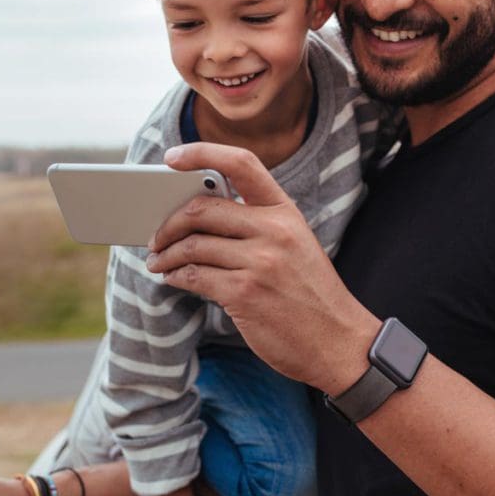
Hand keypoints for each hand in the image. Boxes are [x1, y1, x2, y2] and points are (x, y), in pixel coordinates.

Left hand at [147, 144, 379, 395]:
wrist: (338, 342)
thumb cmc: (310, 294)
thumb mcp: (294, 245)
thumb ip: (257, 225)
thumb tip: (199, 216)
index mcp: (286, 212)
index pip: (241, 164)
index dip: (202, 153)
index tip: (172, 157)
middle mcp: (273, 230)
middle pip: (202, 209)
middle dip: (168, 223)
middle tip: (156, 236)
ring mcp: (259, 262)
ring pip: (192, 246)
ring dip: (165, 255)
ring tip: (157, 262)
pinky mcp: (244, 293)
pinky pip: (193, 277)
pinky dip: (175, 277)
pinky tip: (171, 279)